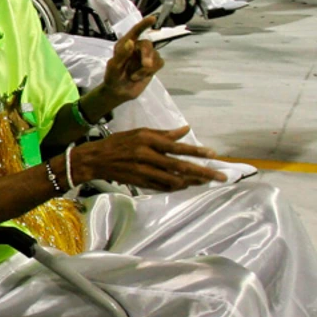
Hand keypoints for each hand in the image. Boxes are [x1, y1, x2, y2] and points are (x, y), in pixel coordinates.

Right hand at [67, 127, 224, 190]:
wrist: (94, 160)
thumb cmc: (118, 142)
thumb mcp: (140, 132)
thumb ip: (164, 134)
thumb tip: (186, 130)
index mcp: (148, 141)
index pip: (178, 147)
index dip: (196, 151)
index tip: (213, 154)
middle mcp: (147, 157)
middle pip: (180, 167)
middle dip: (203, 172)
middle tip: (221, 177)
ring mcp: (144, 172)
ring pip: (174, 180)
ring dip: (192, 181)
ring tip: (206, 181)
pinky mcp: (140, 183)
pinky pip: (163, 187)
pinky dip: (177, 187)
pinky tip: (186, 184)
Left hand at [98, 16, 162, 104]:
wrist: (118, 92)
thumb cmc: (112, 77)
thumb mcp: (113, 67)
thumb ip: (121, 54)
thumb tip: (131, 42)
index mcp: (124, 44)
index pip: (135, 31)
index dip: (144, 24)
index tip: (153, 19)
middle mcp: (136, 48)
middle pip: (148, 44)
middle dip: (147, 55)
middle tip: (146, 66)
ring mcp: (145, 57)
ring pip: (155, 55)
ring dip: (147, 68)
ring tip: (134, 76)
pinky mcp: (153, 66)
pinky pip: (160, 63)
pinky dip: (152, 71)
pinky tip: (141, 76)